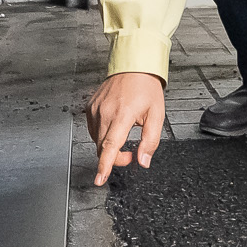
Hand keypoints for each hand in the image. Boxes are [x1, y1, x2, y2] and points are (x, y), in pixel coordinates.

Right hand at [89, 71, 165, 185]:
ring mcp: (95, 109)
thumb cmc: (146, 88)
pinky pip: (93, 130)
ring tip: (124, 136)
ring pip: (96, 140)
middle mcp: (105, 112)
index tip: (99, 179)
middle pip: (102, 148)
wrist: (133, 66)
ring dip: (108, 147)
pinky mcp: (90, 107)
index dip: (105, 166)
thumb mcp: (157, 115)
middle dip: (115, 158)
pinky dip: (102, 135)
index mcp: (123, 115)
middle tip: (131, 154)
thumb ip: (150, 141)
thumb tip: (143, 161)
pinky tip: (114, 128)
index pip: (110, 146)